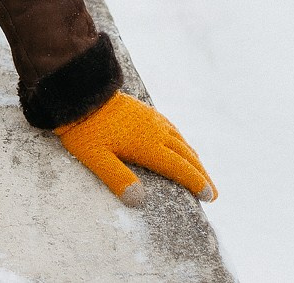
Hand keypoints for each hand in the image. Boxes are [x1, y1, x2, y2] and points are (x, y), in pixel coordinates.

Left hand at [55, 91, 215, 207]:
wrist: (80, 92)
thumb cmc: (84, 129)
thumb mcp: (96, 158)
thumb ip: (117, 178)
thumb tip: (139, 201)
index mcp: (147, 144)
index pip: (179, 167)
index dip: (196, 182)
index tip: (210, 197)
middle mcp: (155, 130)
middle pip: (186, 154)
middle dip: (201, 174)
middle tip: (213, 193)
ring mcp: (151, 118)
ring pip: (180, 139)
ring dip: (193, 157)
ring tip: (200, 170)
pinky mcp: (144, 110)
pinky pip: (171, 127)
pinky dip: (181, 140)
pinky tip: (178, 143)